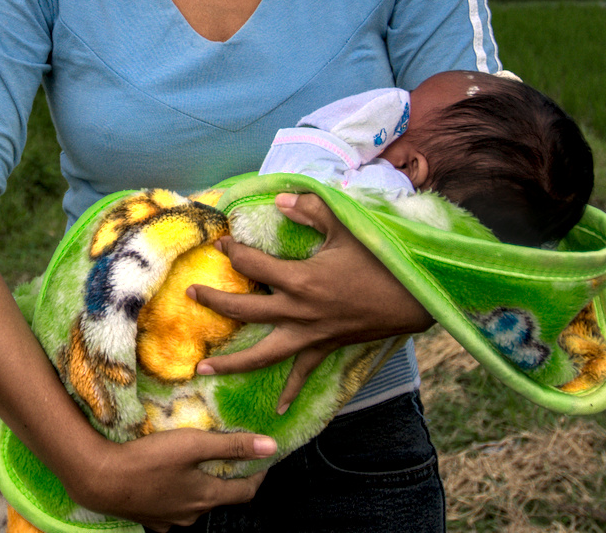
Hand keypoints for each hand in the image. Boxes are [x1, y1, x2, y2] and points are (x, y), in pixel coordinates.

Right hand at [67, 428, 274, 530]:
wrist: (100, 479)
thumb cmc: (148, 460)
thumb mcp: (193, 444)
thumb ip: (231, 445)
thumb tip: (270, 447)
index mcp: (206, 497)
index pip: (245, 491)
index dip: (257, 474)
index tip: (262, 458)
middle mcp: (191, 514)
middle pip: (218, 496)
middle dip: (226, 476)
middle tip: (226, 453)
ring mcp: (168, 520)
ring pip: (193, 502)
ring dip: (198, 484)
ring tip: (193, 462)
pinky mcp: (149, 518)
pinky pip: (170, 507)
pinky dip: (175, 493)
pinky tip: (166, 479)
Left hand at [187, 192, 433, 413]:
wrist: (414, 298)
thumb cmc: (380, 261)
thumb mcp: (346, 227)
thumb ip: (310, 210)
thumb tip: (278, 198)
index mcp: (299, 280)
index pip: (252, 266)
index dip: (233, 252)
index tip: (221, 242)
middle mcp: (297, 312)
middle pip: (244, 311)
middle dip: (214, 302)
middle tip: (191, 294)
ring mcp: (310, 335)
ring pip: (262, 354)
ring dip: (231, 362)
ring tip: (201, 369)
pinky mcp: (325, 348)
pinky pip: (302, 373)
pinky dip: (290, 390)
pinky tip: (277, 408)